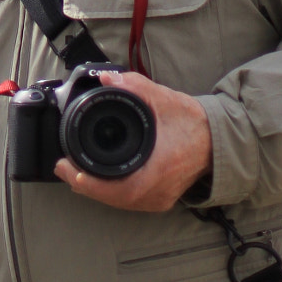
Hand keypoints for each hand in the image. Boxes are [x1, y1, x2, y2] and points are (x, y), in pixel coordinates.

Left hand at [56, 71, 211, 213]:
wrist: (218, 139)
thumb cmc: (194, 122)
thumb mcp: (163, 98)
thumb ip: (134, 86)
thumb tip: (105, 78)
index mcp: (159, 170)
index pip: (121, 189)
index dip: (93, 185)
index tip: (70, 170)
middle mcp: (159, 191)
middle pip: (115, 198)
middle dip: (86, 185)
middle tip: (62, 168)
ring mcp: (161, 199)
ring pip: (121, 202)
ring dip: (97, 191)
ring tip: (73, 174)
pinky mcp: (161, 198)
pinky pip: (130, 202)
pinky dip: (112, 193)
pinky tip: (97, 183)